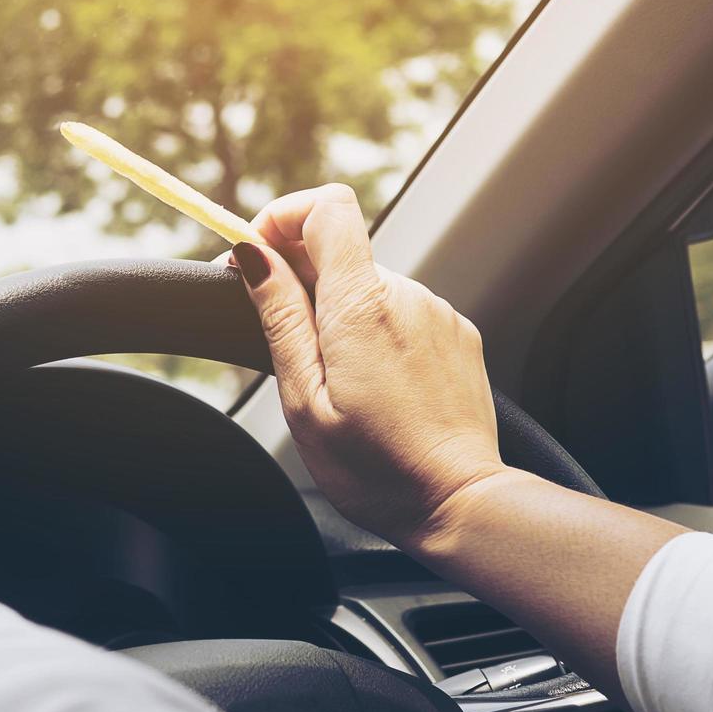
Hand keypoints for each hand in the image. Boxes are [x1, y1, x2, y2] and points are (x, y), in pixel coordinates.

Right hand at [231, 184, 504, 549]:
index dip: (283, 217)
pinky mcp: (456, 334)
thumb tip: (254, 256)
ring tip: (335, 380)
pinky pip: (401, 312)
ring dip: (339, 314)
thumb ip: (280, 318)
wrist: (459, 503)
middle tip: (281, 339)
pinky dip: (376, 333)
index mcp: (362, 306)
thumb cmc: (376, 469)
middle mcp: (407, 295)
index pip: (327, 208)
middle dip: (301, 281)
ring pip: (369, 286)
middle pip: (341, 251)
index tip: (256, 257)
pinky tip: (374, 386)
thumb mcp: (305, 399)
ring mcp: (437, 312)